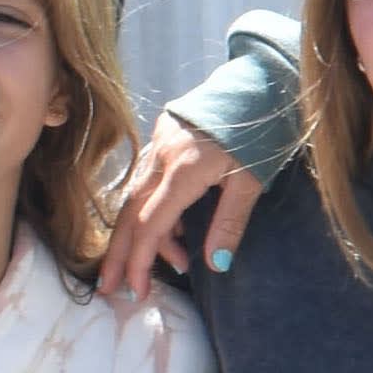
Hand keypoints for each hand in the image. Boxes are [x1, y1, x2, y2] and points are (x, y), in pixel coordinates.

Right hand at [105, 114, 259, 299]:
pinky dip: (157, 207)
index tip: (138, 290)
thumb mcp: (253, 182)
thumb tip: (214, 265)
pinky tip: (175, 228)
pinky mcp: (163, 133)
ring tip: (168, 261)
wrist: (261, 82)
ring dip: (145, 232)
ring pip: (138, 195)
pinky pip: (149, 178)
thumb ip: (230, 223)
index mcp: (185, 168)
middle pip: (130, 212)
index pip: (151, 223)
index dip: (141, 260)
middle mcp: (163, 154)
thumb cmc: (262, 133)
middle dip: (120, 253)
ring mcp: (159, 141)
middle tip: (110, 287)